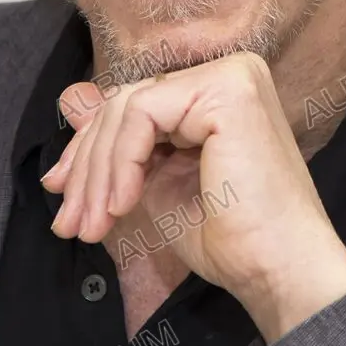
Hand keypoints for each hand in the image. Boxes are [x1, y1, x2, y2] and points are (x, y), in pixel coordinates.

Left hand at [41, 52, 345, 341]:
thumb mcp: (156, 184)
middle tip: (70, 221)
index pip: (136, 104)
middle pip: (128, 103)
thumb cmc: (232, 239)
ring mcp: (231, 75)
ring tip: (92, 225)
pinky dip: (121, 162)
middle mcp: (230, 72)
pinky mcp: (227, 90)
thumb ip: (118, 141)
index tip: (65, 199)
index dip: (90, 150)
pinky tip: (123, 205)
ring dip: (99, 172)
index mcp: (219, 91)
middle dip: (87, 165)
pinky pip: (144, 114)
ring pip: (129, 107)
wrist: (280, 273)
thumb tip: (70, 98)